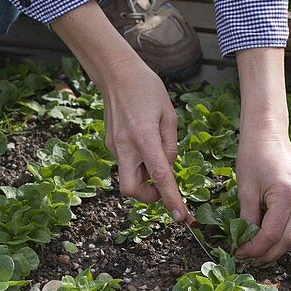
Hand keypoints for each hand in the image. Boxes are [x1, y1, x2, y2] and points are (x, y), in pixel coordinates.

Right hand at [99, 56, 188, 222]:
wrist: (117, 73)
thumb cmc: (147, 88)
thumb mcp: (168, 113)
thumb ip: (170, 143)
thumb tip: (168, 165)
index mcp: (144, 137)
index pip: (160, 176)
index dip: (171, 199)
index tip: (181, 217)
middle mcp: (125, 146)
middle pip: (131, 190)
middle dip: (148, 196)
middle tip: (162, 187)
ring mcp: (113, 146)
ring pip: (129, 175)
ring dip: (144, 175)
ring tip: (154, 147)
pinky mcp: (109, 143)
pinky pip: (125, 162)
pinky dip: (137, 161)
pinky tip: (143, 140)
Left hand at [234, 127, 290, 264]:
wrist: (267, 130)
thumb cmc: (252, 155)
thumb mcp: (245, 190)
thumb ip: (247, 220)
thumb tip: (245, 244)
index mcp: (287, 192)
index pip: (272, 233)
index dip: (255, 248)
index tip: (240, 253)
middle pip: (290, 238)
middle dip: (270, 253)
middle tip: (251, 259)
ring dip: (280, 244)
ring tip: (259, 249)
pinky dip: (287, 230)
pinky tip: (272, 234)